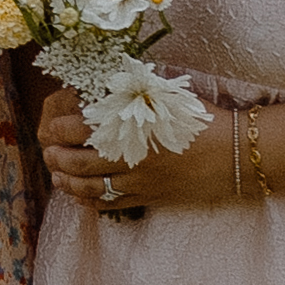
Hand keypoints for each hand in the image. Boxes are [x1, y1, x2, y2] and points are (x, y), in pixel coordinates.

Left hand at [35, 80, 230, 216]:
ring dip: (68, 183)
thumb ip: (136, 90)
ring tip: (56, 175)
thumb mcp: (169, 96)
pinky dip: (90, 202)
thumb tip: (106, 80)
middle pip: (79, 164)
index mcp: (135, 128)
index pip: (83, 130)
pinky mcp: (150, 199)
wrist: (236, 154)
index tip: (53, 126)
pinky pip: (112, 204)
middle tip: (48, 152)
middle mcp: (133, 159)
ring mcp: (141, 183)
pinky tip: (79, 196)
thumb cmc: (203, 119)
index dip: (60, 129)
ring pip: (91, 189)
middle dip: (56, 159)